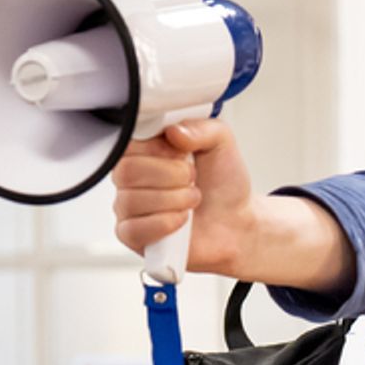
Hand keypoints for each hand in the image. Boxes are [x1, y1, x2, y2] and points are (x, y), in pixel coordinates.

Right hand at [111, 119, 254, 276]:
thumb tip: (174, 131)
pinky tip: (182, 220)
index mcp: (145, 150)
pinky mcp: (133, 236)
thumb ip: (202, 128)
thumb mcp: (221, 144)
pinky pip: (133, 229)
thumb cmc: (224, 184)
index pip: (126, 141)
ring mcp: (129, 207)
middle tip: (193, 179)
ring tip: (193, 199)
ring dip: (174, 200)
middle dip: (171, 175)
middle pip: (126, 171)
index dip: (157, 148)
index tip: (182, 153)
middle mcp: (132, 177)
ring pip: (131, 200)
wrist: (237, 222)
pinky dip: (166, 223)